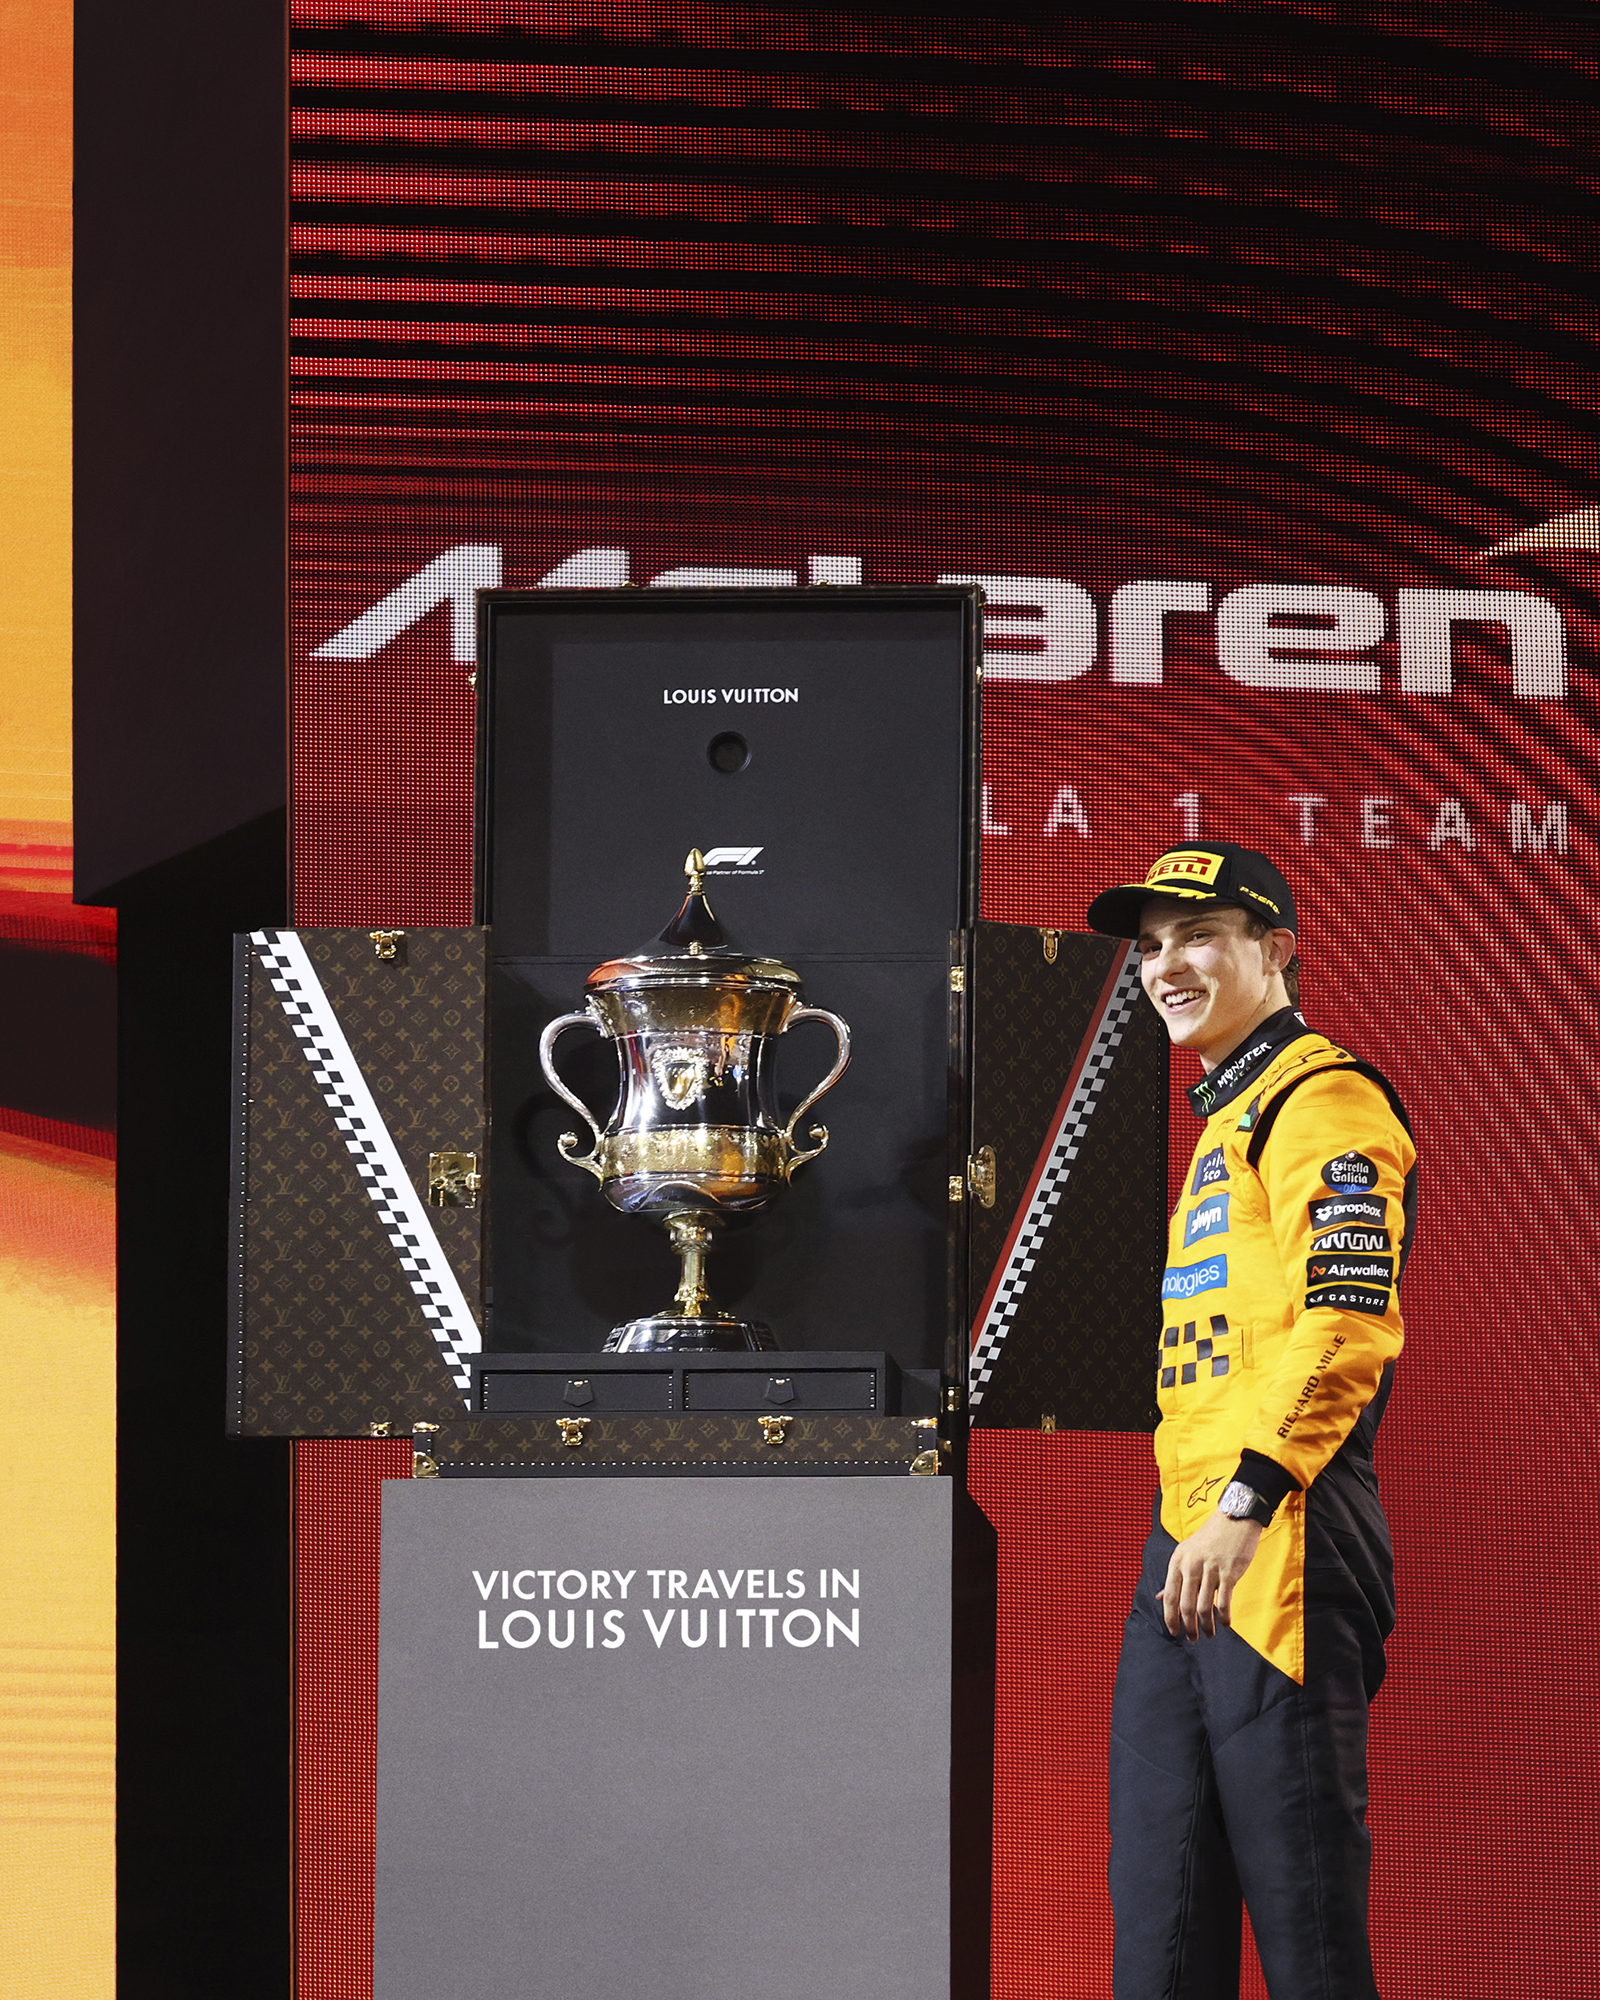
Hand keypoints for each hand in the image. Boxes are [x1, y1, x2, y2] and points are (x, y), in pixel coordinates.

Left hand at [1161, 1512, 1263, 1639]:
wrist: (1234, 1518)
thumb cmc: (1210, 1537)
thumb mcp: (1185, 1552)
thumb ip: (1174, 1576)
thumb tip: (1159, 1596)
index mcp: (1177, 1561)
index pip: (1168, 1596)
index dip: (1169, 1618)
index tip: (1173, 1632)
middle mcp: (1191, 1566)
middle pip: (1186, 1606)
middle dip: (1188, 1627)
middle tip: (1192, 1639)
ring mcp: (1211, 1569)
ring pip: (1205, 1607)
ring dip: (1207, 1626)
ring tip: (1210, 1634)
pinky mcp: (1229, 1573)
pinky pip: (1224, 1602)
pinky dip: (1224, 1617)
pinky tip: (1226, 1624)